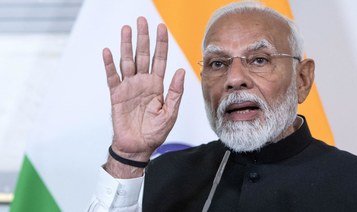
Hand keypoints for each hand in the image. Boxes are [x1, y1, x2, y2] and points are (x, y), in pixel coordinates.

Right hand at [103, 17, 184, 176]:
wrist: (138, 147)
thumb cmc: (155, 132)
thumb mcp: (170, 112)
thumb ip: (175, 92)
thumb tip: (180, 71)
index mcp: (157, 86)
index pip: (160, 60)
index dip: (161, 44)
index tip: (161, 27)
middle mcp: (143, 82)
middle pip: (143, 55)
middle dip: (143, 38)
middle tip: (142, 20)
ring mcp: (129, 87)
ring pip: (127, 61)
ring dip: (126, 45)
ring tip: (126, 29)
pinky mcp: (116, 94)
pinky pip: (112, 77)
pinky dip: (109, 64)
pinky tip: (108, 51)